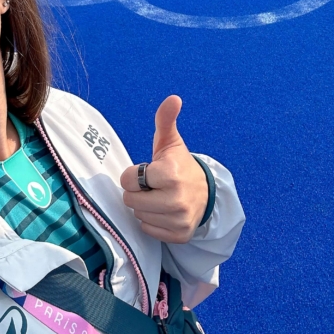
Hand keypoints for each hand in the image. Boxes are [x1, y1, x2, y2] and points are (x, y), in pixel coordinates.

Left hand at [120, 96, 208, 243]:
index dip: (134, 175)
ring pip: (138, 216)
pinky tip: (164, 212)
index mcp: (171, 173)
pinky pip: (148, 230)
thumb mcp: (171, 142)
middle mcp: (176, 198)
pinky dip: (152, 222)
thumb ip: (166, 119)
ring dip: (144, 207)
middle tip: (153, 186)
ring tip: (160, 198)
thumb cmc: (179, 165)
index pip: (128, 179)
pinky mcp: (179, 235)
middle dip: (137, 192)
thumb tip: (173, 98)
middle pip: (130, 200)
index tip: (148, 172)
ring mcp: (179, 219)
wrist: (206, 193)